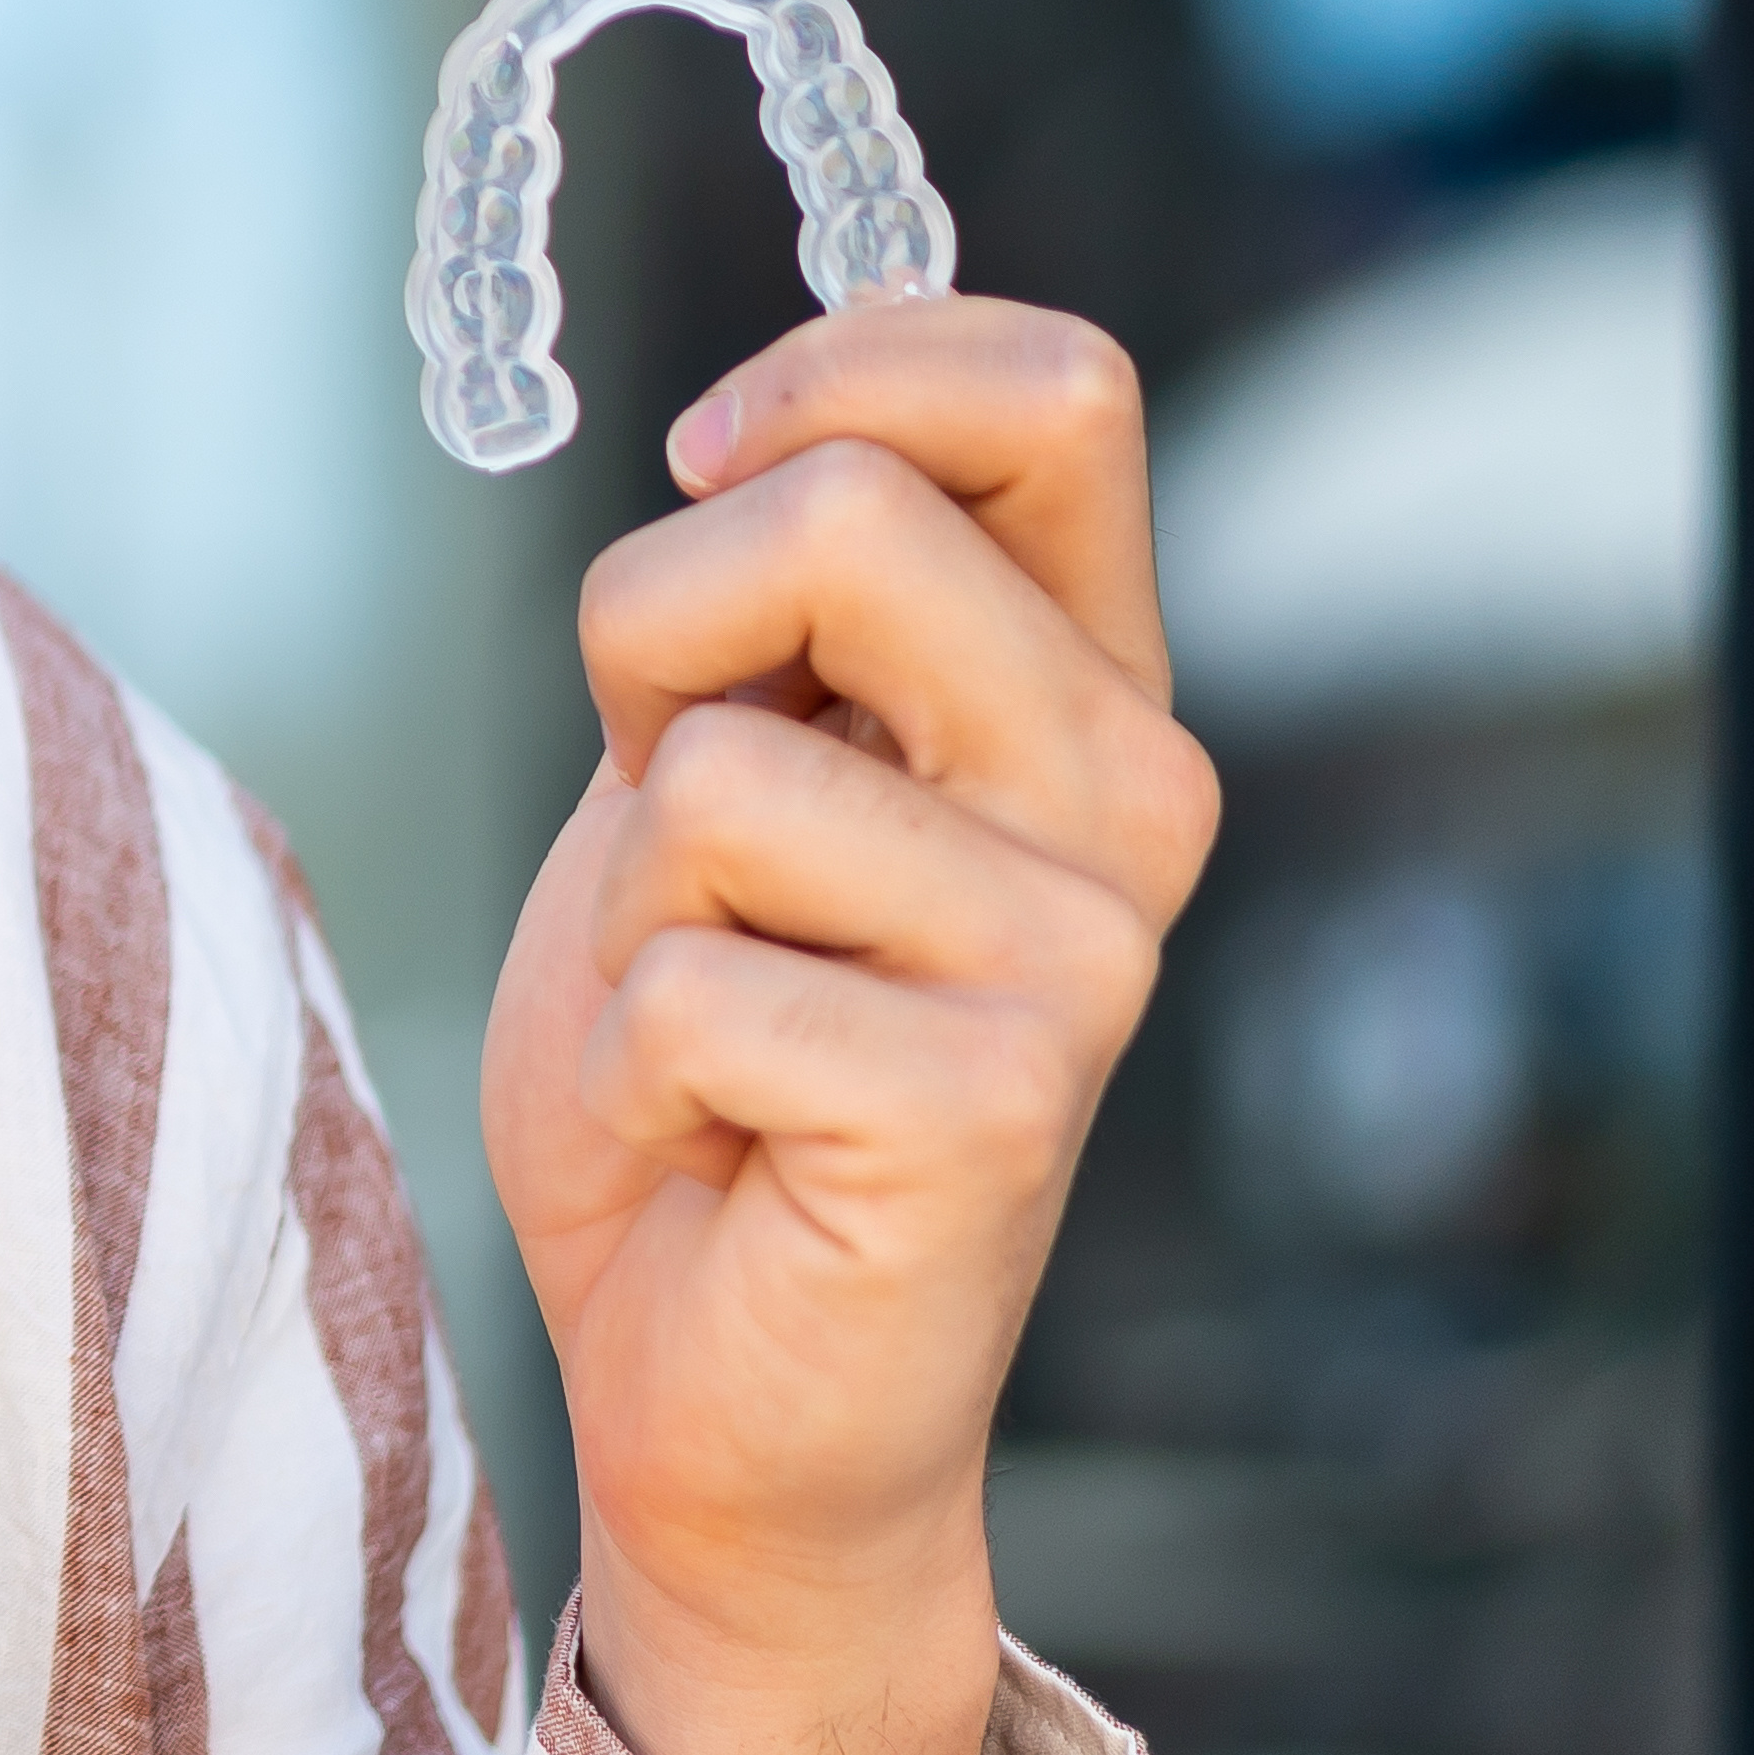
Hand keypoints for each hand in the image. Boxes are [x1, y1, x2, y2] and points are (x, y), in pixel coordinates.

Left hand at [487, 299, 1216, 1754]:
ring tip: (702, 1020)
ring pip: (716, 767)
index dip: (834, 376)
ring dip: (626, 902)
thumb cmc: (697, 1053)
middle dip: (651, 643)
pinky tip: (710, 1143)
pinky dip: (626, 1063)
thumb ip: (772, 608)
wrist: (706, 1377)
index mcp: (1078, 683)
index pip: (1051, 386)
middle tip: (669, 833)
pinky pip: (687, 977)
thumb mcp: (707, 765)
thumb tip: (773, 425)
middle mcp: (1127, 797)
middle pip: (841, 514)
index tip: (705, 476)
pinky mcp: (998, 1101)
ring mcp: (1084, 954)